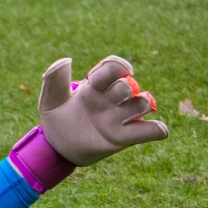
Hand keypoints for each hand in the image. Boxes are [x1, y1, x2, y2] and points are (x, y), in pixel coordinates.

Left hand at [40, 56, 168, 165]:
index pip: (113, 68)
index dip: (116, 66)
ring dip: (138, 106)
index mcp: (96, 86)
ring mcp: (121, 117)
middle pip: (128, 86)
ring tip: (121, 115)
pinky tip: (158, 130)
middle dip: (123, 88)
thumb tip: (66, 60)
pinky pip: (151, 130)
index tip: (114, 72)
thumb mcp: (50, 101)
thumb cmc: (57, 118)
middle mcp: (112, 99)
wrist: (59, 147)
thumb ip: (54, 81)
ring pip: (142, 104)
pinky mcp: (126, 137)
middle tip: (111, 98)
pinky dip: (157, 129)